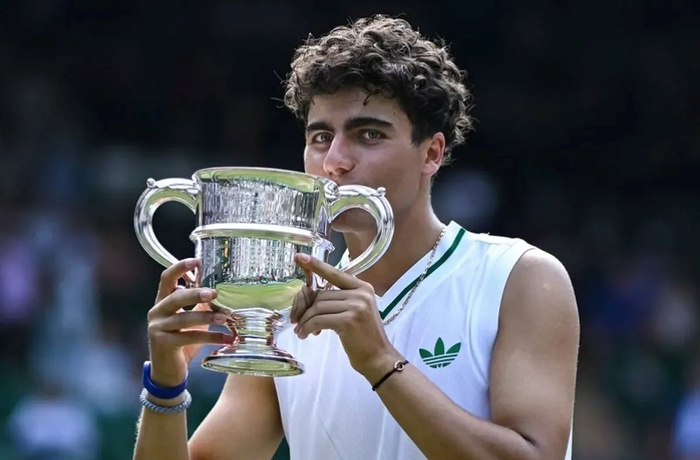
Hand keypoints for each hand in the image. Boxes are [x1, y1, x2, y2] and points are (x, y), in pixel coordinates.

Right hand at [146, 258, 233, 386]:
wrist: (168, 373)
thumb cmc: (181, 342)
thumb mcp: (190, 320)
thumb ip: (199, 305)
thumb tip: (221, 289)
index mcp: (162, 302)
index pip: (166, 278)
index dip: (180, 268)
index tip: (196, 261)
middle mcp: (156, 312)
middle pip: (176, 297)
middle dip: (196, 293)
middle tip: (215, 293)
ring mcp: (157, 328)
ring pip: (184, 318)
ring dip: (207, 317)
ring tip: (226, 317)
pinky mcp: (163, 343)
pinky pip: (190, 337)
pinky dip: (210, 337)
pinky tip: (226, 338)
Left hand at [290, 254, 401, 378]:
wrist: (378, 358)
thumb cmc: (364, 337)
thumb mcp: (355, 312)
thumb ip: (338, 300)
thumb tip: (310, 297)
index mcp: (363, 287)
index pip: (335, 273)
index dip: (316, 265)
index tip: (300, 257)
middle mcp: (361, 293)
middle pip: (321, 294)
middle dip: (306, 309)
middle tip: (299, 322)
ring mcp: (356, 305)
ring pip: (318, 307)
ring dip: (306, 320)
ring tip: (303, 331)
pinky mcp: (349, 319)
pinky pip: (319, 319)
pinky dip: (308, 327)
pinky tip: (306, 335)